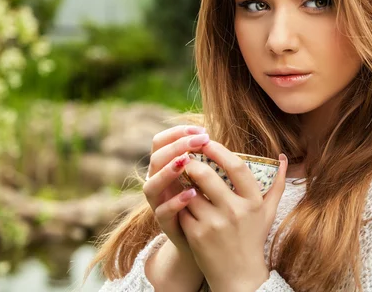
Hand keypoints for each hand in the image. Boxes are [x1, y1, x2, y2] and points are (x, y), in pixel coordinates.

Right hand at [143, 125, 210, 257]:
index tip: (201, 129)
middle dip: (177, 146)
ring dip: (167, 171)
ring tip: (186, 162)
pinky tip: (192, 194)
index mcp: (167, 168)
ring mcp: (159, 204)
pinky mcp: (165, 224)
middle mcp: (159, 183)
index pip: (161, 142)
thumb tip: (221, 138)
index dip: (177, 132)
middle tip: (201, 140)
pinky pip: (162, 212)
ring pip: (150, 185)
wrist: (206, 242)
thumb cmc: (209, 205)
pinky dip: (175, 201)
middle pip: (156, 158)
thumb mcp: (209, 179)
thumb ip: (209, 160)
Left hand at [178, 140, 288, 291]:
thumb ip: (278, 183)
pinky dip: (179, 202)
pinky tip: (180, 199)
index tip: (207, 142)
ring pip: (190, 191)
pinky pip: (182, 209)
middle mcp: (235, 211)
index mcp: (253, 202)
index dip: (219, 150)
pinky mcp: (197, 235)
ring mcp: (214, 224)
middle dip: (193, 162)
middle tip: (187, 156)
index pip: (237, 166)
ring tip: (181, 176)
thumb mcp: (269, 212)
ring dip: (183, 182)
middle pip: (207, 175)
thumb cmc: (253, 238)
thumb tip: (284, 157)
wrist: (239, 277)